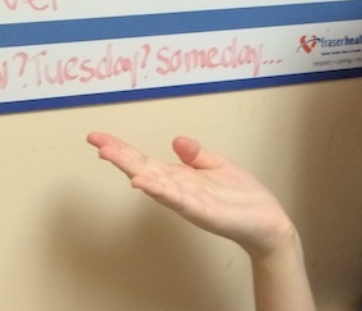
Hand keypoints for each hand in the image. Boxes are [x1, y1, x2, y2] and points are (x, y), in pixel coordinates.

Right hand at [86, 132, 297, 257]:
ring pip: (154, 183)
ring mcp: (187, 201)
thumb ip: (196, 155)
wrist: (266, 222)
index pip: (144, 161)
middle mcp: (177, 189)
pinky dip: (159, 190)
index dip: (121, 149)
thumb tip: (176, 140)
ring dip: (132, 169)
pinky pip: (176, 199)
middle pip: (142, 169)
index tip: (98, 137)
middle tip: (95, 142)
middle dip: (119, 156)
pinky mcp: (202, 210)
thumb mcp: (218, 166)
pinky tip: (143, 182)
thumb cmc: (242, 198)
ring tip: (110, 156)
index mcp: (179, 178)